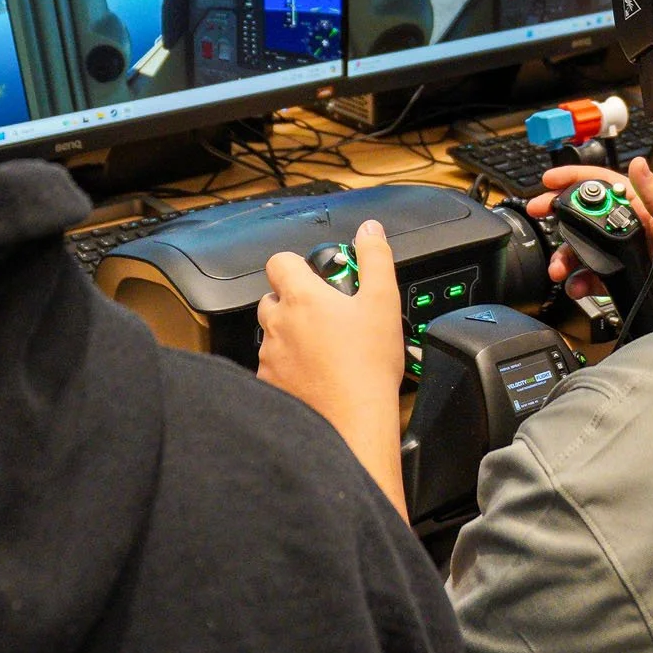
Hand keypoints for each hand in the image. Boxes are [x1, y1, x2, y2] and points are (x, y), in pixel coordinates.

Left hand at [257, 220, 408, 516]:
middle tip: (326, 317)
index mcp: (302, 297)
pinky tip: (314, 378)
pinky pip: (271, 368)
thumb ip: (375, 258)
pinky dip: (287, 369)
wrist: (353, 422)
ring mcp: (270, 357)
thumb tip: (370, 230)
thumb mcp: (383, 301)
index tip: (316, 277)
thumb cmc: (368, 365)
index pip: (279, 262)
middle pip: (273, 299)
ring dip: (289, 337)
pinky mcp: (269, 386)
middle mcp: (278, 324)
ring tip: (322, 351)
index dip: (295, 264)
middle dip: (294, 303)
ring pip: (272, 335)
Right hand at [527, 156, 652, 315]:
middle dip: (559, 216)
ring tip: (560, 267)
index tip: (551, 180)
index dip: (575, 179)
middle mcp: (631, 230)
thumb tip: (638, 166)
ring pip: (585, 250)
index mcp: (643, 211)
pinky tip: (578, 286)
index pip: (604, 186)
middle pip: (586, 217)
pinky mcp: (625, 279)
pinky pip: (594, 277)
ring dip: (566, 256)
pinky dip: (580, 282)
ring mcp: (627, 256)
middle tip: (539, 214)